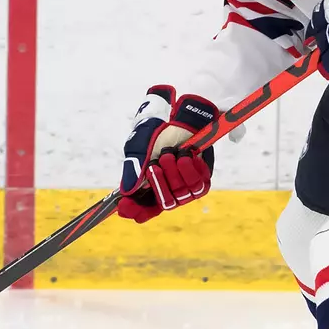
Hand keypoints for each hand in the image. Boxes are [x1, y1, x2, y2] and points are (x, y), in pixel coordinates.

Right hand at [117, 86, 217, 222]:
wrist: (180, 118)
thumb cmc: (156, 134)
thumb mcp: (139, 149)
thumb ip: (133, 169)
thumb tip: (126, 191)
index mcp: (151, 187)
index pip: (144, 210)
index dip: (136, 211)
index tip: (125, 207)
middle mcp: (169, 190)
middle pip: (165, 204)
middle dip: (160, 182)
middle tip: (155, 163)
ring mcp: (186, 187)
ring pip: (183, 194)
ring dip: (175, 172)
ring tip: (171, 154)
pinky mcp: (202, 179)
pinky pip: (199, 185)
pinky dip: (190, 168)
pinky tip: (186, 155)